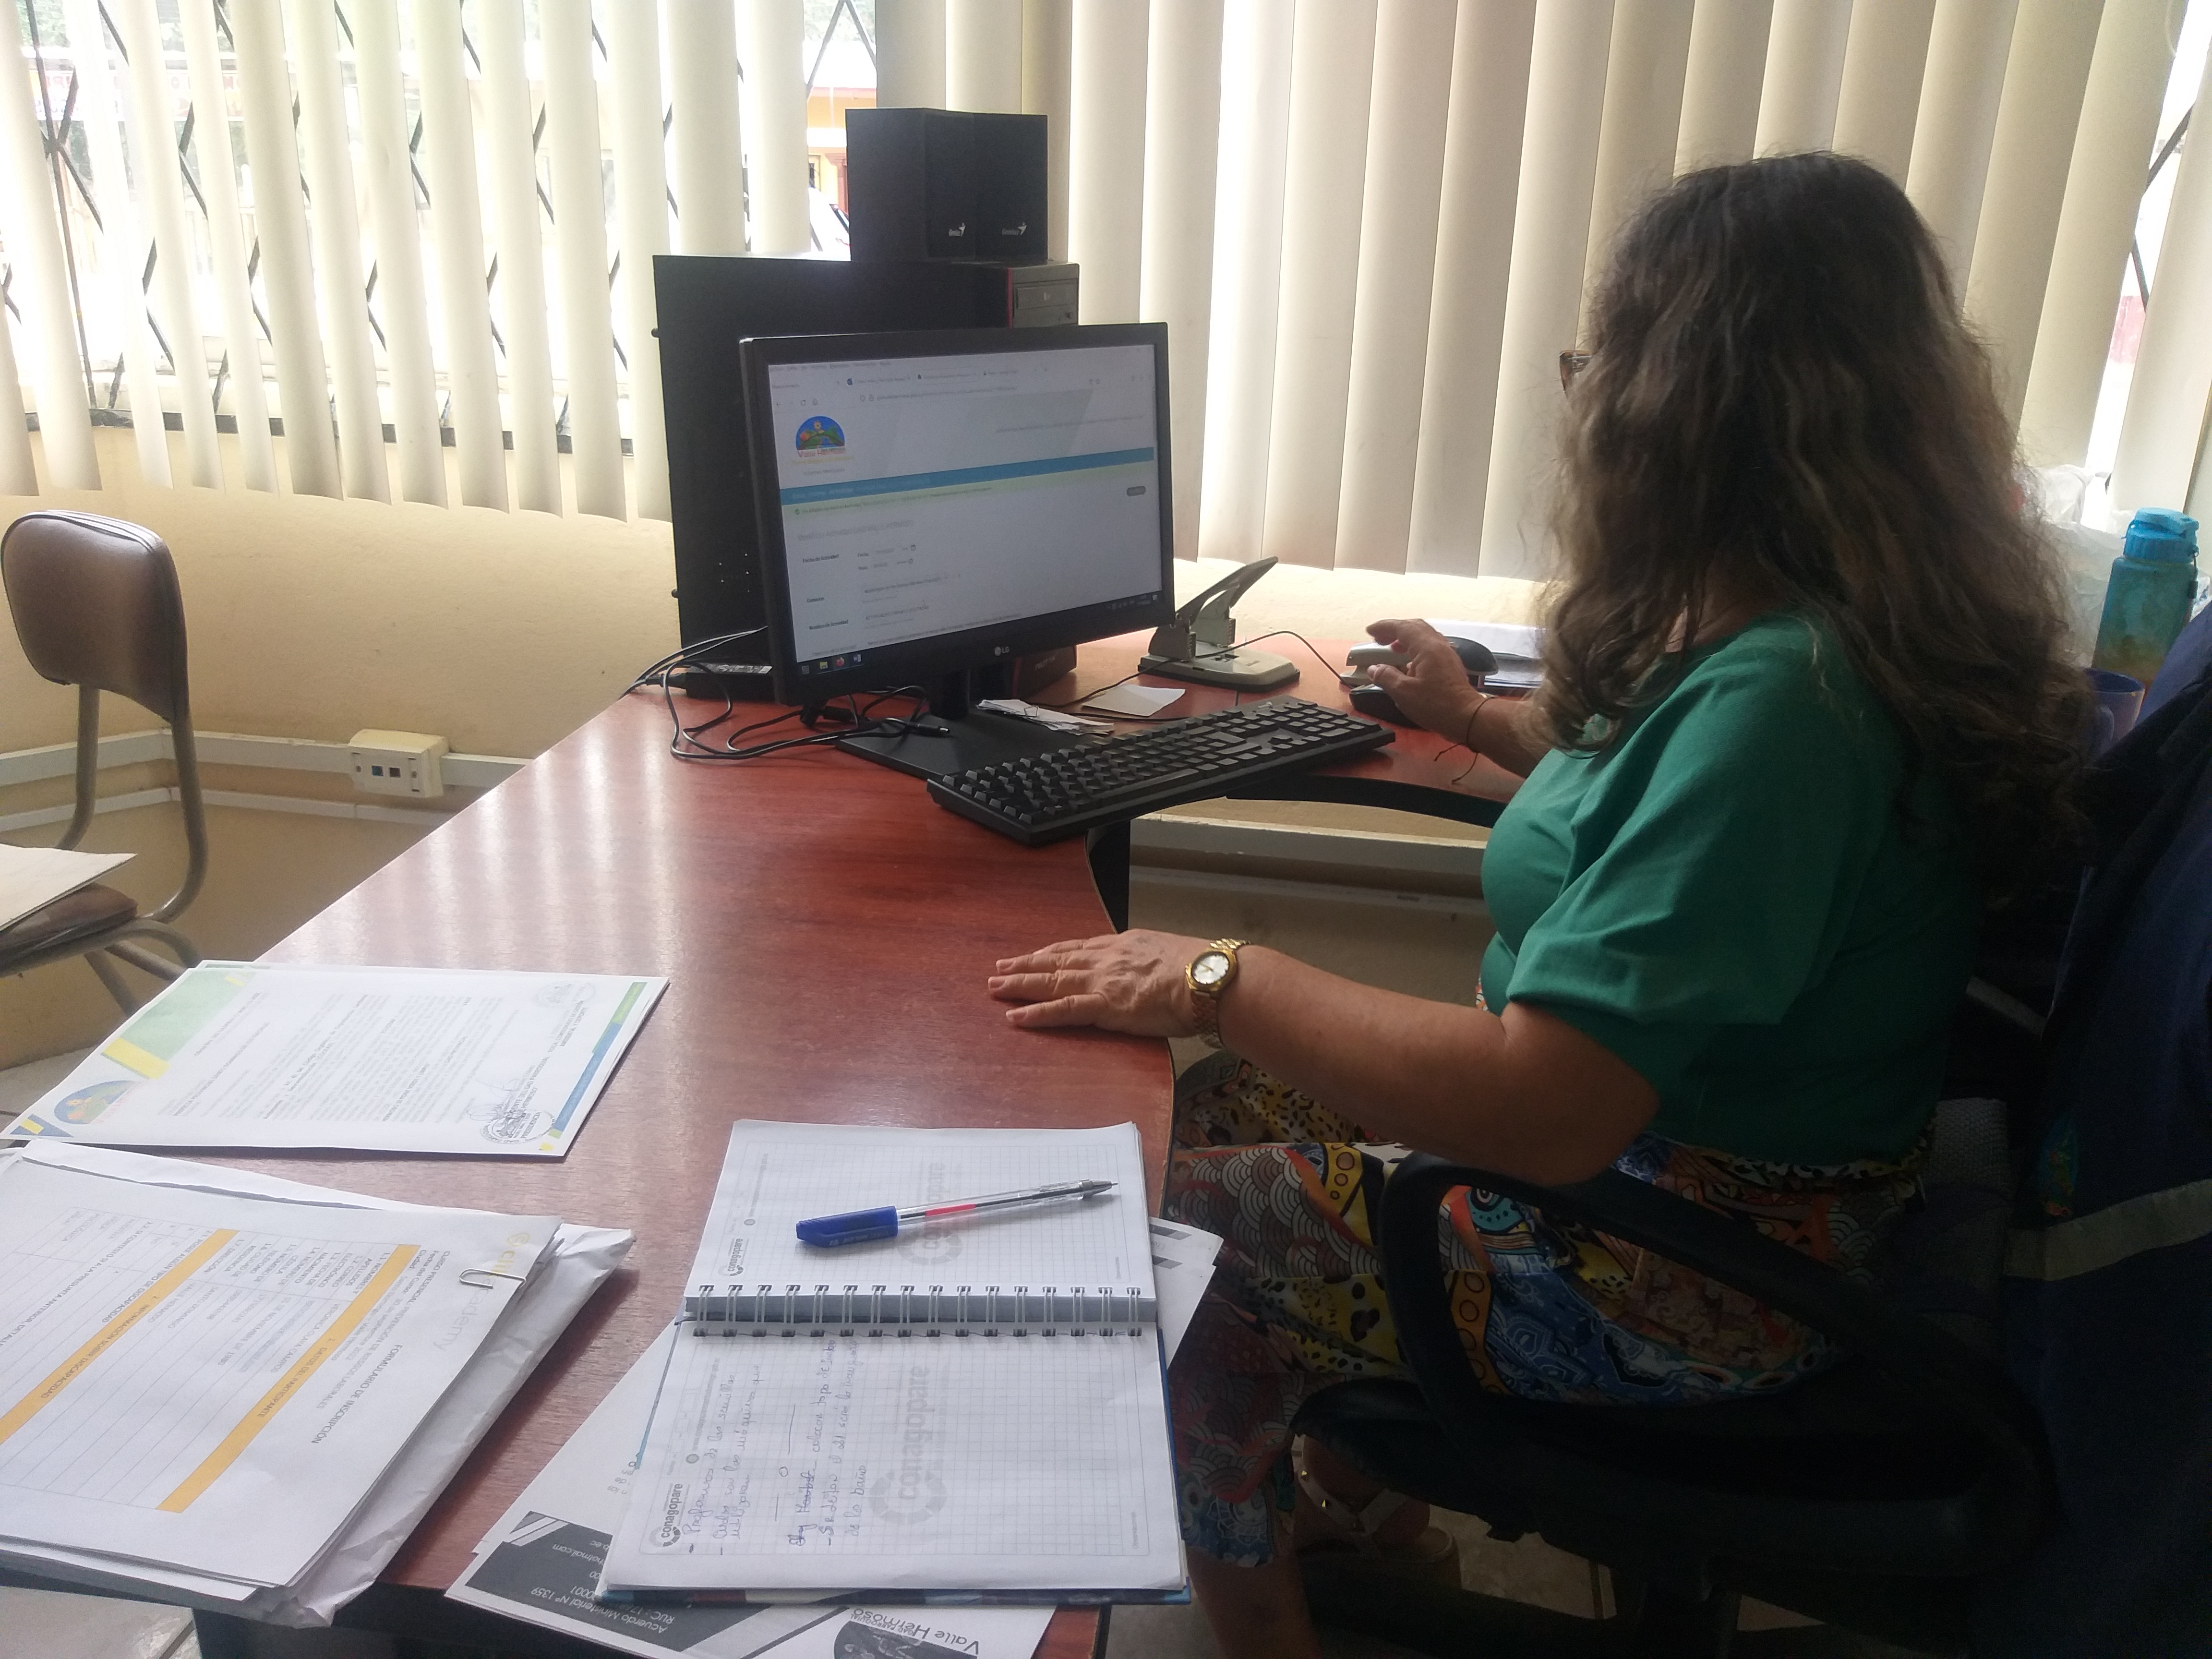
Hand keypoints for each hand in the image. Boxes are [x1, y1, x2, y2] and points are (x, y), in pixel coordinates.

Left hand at [987, 930, 1213, 1033]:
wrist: (1206, 978)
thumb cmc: (1198, 969)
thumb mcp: (1167, 952)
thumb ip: (1148, 960)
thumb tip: (1148, 968)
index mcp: (1121, 945)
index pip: (1077, 948)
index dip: (1051, 952)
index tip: (1033, 955)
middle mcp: (1105, 959)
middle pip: (1056, 961)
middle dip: (1025, 966)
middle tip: (999, 969)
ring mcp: (1102, 981)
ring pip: (1051, 981)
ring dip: (1020, 985)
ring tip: (995, 987)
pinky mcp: (1104, 1006)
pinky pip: (1063, 1010)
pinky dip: (1037, 1013)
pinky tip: (1015, 1017)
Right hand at [1365, 618, 1484, 739]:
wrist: (1467, 717)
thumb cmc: (1437, 706)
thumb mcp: (1403, 693)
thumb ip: (1386, 677)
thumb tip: (1374, 669)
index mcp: (1427, 647)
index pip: (1402, 627)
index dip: (1384, 627)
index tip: (1370, 631)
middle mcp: (1439, 646)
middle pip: (1415, 627)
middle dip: (1395, 630)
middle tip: (1379, 639)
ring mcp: (1447, 654)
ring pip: (1424, 637)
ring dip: (1406, 639)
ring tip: (1391, 649)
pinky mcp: (1450, 665)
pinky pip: (1430, 648)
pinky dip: (1415, 649)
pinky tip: (1408, 664)